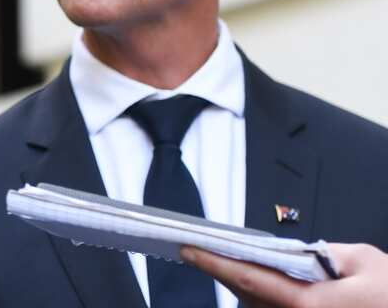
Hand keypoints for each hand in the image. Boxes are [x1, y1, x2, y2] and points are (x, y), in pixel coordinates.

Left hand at [182, 244, 387, 307]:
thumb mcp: (362, 261)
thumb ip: (321, 253)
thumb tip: (293, 252)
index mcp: (311, 304)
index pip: (250, 278)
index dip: (215, 263)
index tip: (190, 250)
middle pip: (248, 297)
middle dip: (224, 273)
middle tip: (199, 251)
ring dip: (242, 288)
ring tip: (223, 262)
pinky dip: (262, 298)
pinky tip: (255, 282)